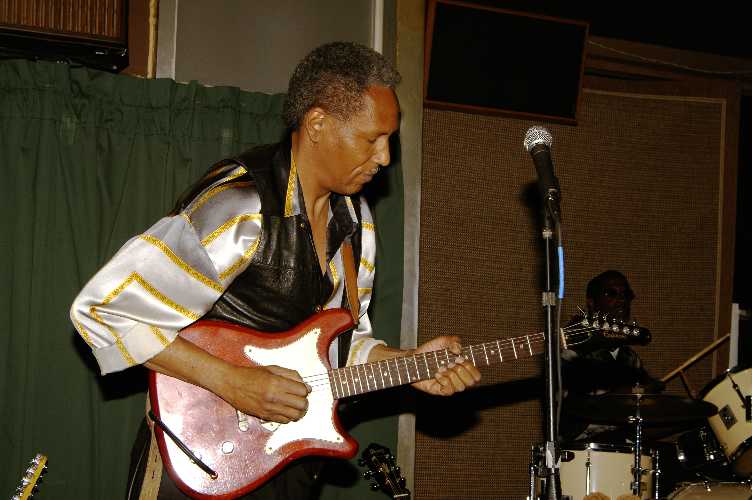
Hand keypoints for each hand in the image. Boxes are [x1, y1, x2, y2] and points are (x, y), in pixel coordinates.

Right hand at [145, 337, 310, 424]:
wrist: (230, 383)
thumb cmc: (249, 374)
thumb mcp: (272, 369)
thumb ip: (290, 375)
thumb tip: (304, 384)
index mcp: (276, 383)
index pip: (302, 391)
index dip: (305, 390)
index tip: (302, 389)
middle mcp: (274, 397)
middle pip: (301, 405)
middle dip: (303, 402)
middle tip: (300, 398)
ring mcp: (269, 408)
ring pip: (294, 416)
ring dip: (297, 411)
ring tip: (294, 406)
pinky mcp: (264, 416)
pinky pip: (283, 421)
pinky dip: (288, 417)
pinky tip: (284, 410)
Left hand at [411, 336, 480, 395]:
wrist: (414, 358)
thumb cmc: (429, 350)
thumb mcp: (442, 341)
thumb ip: (453, 341)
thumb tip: (459, 350)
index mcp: (462, 367)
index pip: (477, 375)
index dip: (472, 368)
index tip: (461, 359)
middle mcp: (458, 378)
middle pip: (471, 382)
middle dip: (461, 370)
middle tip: (451, 363)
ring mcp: (450, 385)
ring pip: (461, 387)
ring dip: (451, 375)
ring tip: (441, 368)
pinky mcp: (441, 391)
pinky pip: (449, 390)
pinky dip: (443, 380)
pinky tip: (437, 374)